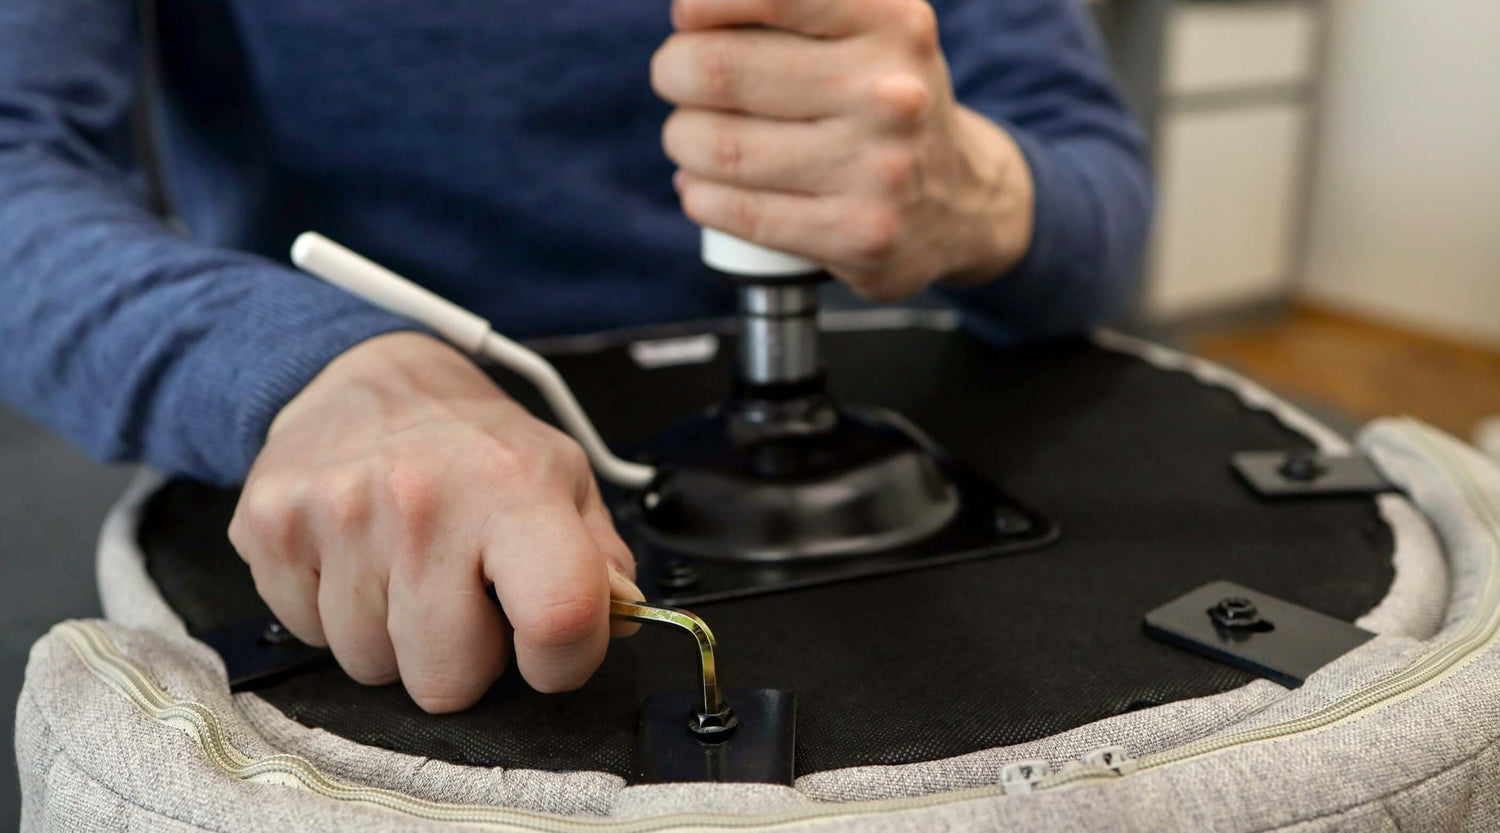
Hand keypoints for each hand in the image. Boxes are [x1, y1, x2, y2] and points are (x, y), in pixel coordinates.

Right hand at [229, 332, 640, 712]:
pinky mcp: (270, 528)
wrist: (367, 374)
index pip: (559, 620)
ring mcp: (336, 516)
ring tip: (406, 566)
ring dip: (394, 635)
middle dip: (464, 658)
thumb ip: (599, 559)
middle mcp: (422, 501)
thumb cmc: (473, 441)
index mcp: (514, 488)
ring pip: (372, 668)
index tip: (549, 647)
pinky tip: (357, 558)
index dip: (564, 661)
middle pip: (447, 681)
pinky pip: (309, 637)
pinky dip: (335, 613)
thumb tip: (620, 620)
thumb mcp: (561, 477)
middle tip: (463, 595)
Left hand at [652, 0, 1034, 301]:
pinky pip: (736, 210)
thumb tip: (690, 15)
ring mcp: (879, 170)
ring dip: (683, 142)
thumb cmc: (881, 105)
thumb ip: (794, 9)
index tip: (687, 18)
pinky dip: (699, 196)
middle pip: (718, 70)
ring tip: (694, 142)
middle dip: (674, 73)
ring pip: (718, 147)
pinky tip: (703, 188)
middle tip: (678, 82)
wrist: (960, 204)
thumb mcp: (868, 33)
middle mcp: (890, 93)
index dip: (706, 5)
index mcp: (892, 23)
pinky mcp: (859, 235)